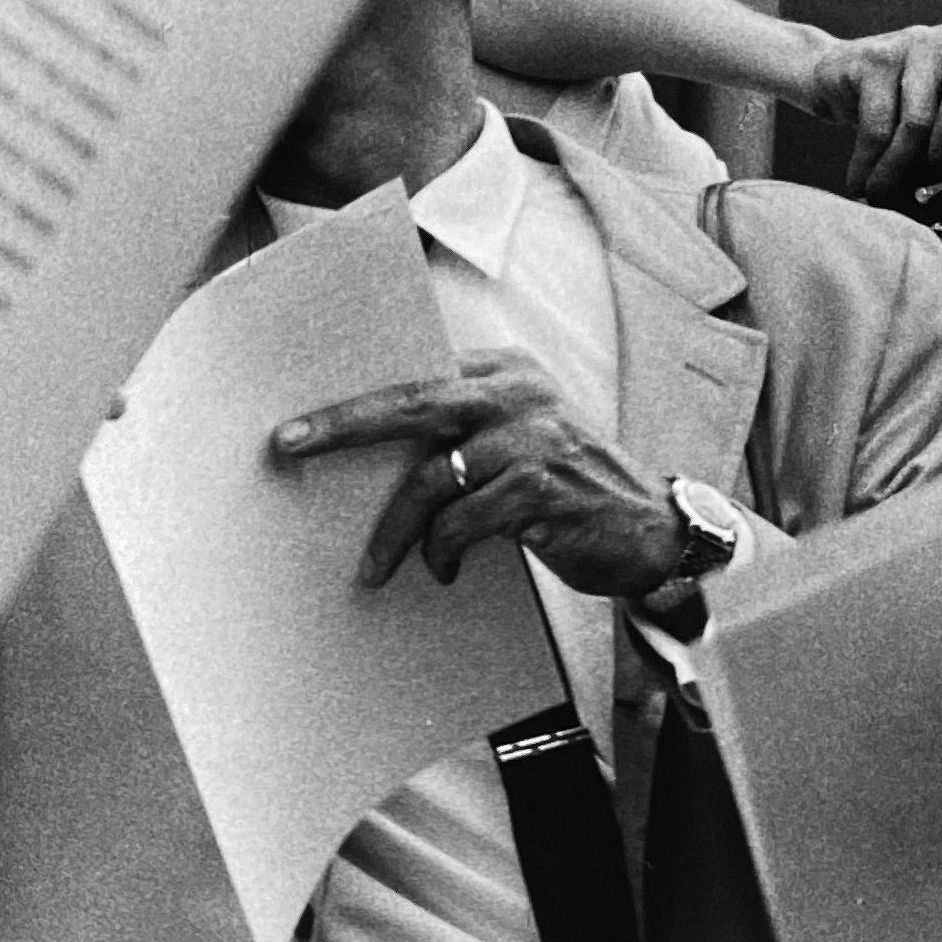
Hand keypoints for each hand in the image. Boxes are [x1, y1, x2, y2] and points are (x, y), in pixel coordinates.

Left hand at [272, 347, 688, 596]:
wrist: (653, 531)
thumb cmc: (569, 491)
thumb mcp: (519, 441)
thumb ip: (462, 432)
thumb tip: (368, 453)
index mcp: (507, 371)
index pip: (416, 374)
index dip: (354, 397)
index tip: (297, 420)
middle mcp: (521, 392)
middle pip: (412, 402)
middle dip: (342, 425)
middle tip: (287, 445)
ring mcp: (536, 437)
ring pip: (433, 478)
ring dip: (396, 531)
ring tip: (378, 567)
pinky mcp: (545, 486)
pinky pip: (464, 520)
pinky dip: (443, 551)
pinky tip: (445, 571)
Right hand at [793, 21, 941, 199]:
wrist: (832, 74)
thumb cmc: (898, 107)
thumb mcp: (941, 115)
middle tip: (923, 186)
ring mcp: (916, 44)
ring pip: (919, 122)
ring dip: (898, 171)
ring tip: (882, 196)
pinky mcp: (875, 58)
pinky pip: (878, 126)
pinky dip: (869, 165)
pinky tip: (861, 181)